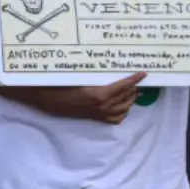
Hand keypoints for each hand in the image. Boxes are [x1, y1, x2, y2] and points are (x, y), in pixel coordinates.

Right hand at [29, 73, 147, 124]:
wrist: (46, 99)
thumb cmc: (61, 84)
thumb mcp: (81, 76)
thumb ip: (98, 75)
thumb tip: (114, 69)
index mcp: (99, 94)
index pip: (124, 86)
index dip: (135, 79)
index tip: (143, 73)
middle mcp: (102, 106)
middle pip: (126, 97)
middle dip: (134, 88)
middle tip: (137, 80)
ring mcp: (98, 113)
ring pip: (123, 109)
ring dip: (130, 99)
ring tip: (132, 91)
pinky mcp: (94, 117)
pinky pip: (115, 118)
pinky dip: (122, 112)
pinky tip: (122, 105)